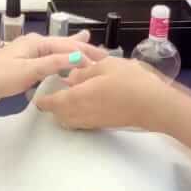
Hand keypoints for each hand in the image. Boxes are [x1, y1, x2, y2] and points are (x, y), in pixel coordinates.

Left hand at [0, 32, 94, 106]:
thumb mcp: (29, 70)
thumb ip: (54, 63)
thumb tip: (78, 56)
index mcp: (35, 42)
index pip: (67, 45)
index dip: (86, 51)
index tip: (104, 58)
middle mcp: (33, 45)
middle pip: (63, 46)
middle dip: (82, 48)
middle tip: (102, 54)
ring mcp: (28, 56)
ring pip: (56, 54)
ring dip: (72, 55)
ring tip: (87, 53)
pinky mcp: (23, 67)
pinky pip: (47, 63)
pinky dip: (59, 64)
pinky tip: (63, 69)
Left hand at [36, 56, 174, 131]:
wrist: (154, 106)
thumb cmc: (129, 81)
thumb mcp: (104, 66)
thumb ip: (83, 72)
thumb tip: (69, 78)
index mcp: (76, 98)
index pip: (50, 103)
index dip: (41, 98)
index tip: (37, 91)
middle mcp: (80, 114)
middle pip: (57, 114)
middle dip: (51, 105)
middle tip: (51, 91)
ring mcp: (91, 122)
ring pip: (68, 120)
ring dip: (63, 111)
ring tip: (67, 96)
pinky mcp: (102, 125)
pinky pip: (80, 122)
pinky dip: (76, 114)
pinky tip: (85, 101)